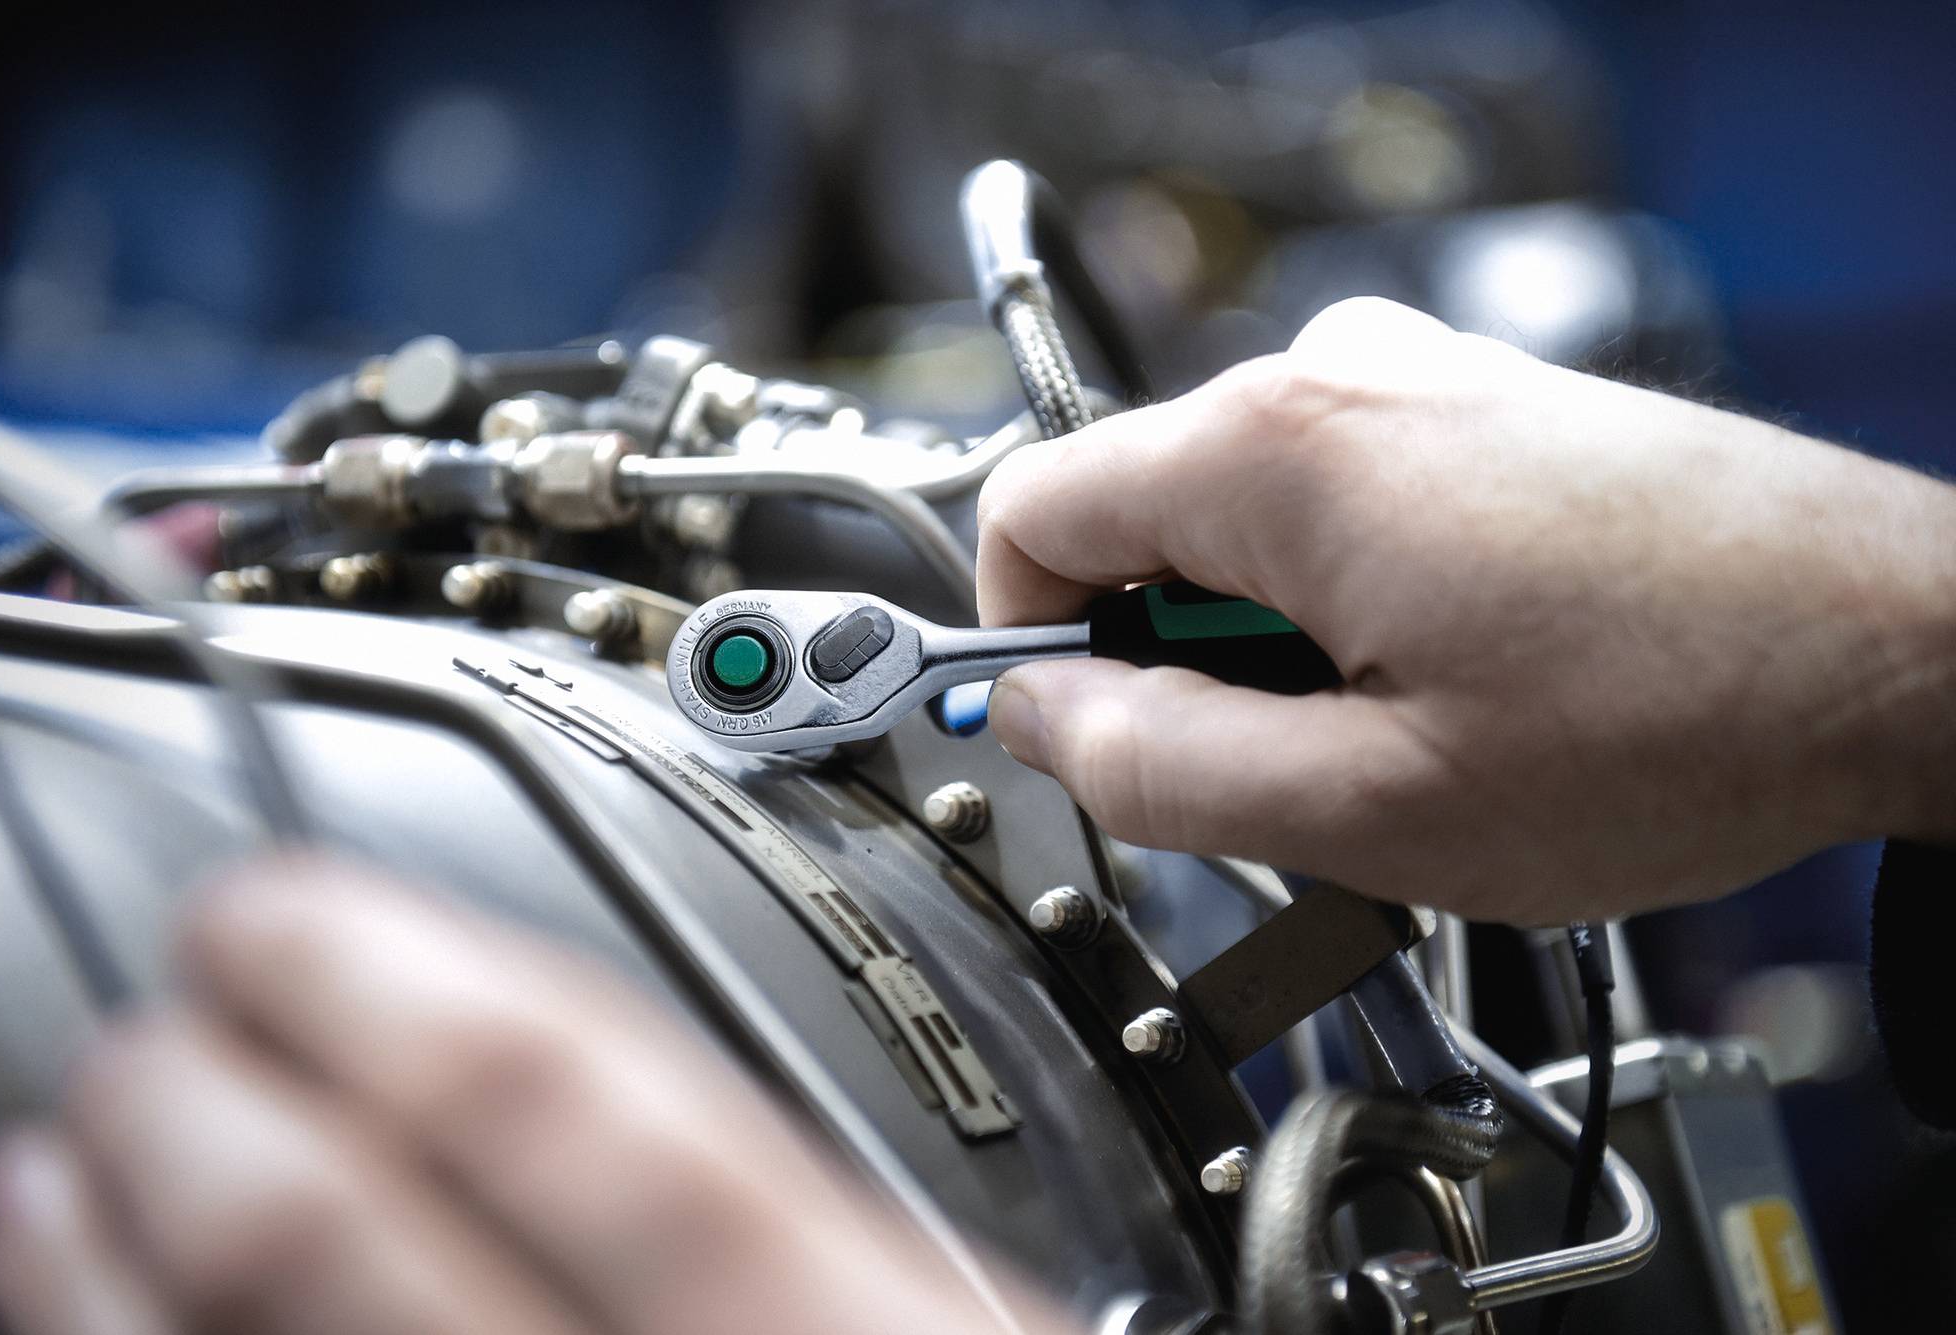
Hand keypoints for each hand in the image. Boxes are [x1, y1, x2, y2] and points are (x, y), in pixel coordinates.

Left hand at [0, 859, 1067, 1334]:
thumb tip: (541, 1089)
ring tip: (63, 1159)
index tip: (284, 918)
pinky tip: (87, 1330)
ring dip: (114, 1263)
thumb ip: (781, 1227)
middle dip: (208, 1104)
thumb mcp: (946, 1331)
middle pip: (350, 1245)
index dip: (392, 986)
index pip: (575, 1110)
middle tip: (158, 1023)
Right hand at [978, 297, 1955, 922]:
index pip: (1028, 513)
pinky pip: (1338, 503)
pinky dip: (1351, 602)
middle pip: (1141, 523)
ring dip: (1275, 646)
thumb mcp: (1373, 807)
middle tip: (1296, 773)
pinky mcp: (1479, 406)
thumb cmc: (1680, 719)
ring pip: (1241, 526)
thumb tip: (1038, 717)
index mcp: (1274, 449)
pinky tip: (1457, 678)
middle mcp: (1336, 373)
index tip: (1080, 735)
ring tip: (1404, 732)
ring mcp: (1418, 376)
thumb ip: (1157, 769)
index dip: (1023, 643)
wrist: (1905, 651)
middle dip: (1177, 663)